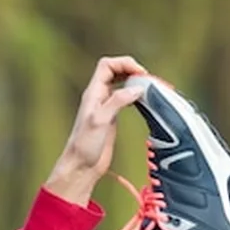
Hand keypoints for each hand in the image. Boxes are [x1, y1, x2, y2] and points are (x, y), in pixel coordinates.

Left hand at [43, 55, 147, 204]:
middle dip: (131, 69)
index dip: (124, 63)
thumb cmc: (84, 145)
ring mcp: (105, 107)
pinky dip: (134, 95)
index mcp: (93, 93)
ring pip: (120, 84)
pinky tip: (143, 100)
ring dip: (133, 81)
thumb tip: (138, 88)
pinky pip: (124, 99)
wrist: (82, 166)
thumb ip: (117, 101)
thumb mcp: (100, 120)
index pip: (107, 65)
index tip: (140, 73)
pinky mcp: (111, 118)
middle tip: (147, 79)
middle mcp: (98, 97)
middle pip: (114, 71)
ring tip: (148, 87)